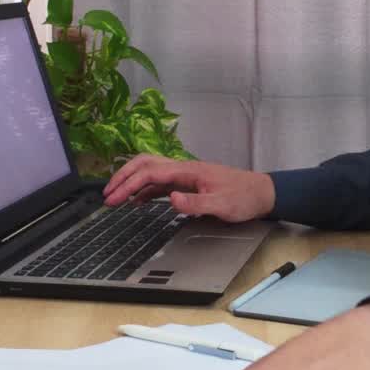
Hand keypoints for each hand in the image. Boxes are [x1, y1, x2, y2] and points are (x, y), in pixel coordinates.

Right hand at [103, 155, 275, 222]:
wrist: (261, 193)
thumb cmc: (244, 197)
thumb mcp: (222, 205)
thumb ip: (196, 203)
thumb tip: (172, 199)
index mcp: (189, 171)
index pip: (150, 173)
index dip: (128, 184)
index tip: (113, 197)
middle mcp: (184, 168)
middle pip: (145, 164)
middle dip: (123, 177)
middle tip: (107, 194)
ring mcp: (185, 175)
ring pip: (150, 171)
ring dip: (131, 181)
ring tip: (116, 197)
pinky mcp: (188, 183)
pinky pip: (161, 183)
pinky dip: (145, 190)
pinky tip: (138, 201)